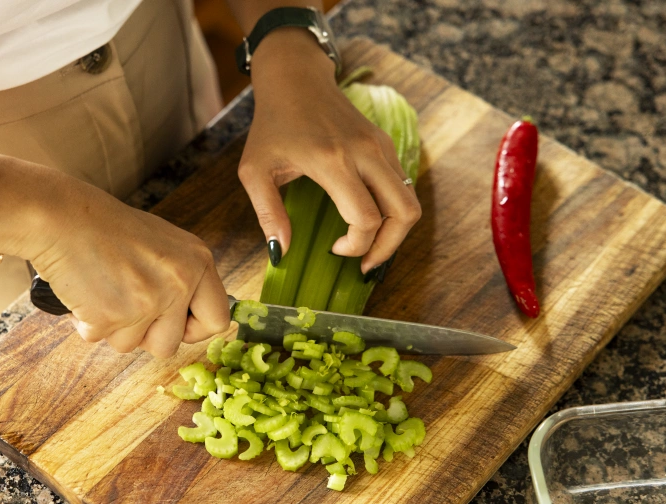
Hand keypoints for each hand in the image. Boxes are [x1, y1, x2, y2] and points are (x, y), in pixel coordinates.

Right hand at [12, 167, 229, 356]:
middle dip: (146, 335)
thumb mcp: (164, 245)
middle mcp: (179, 283)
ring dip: (114, 329)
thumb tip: (196, 316)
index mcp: (199, 262)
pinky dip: (88, 323)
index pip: (218, 320)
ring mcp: (147, 301)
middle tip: (127, 305)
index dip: (193, 328)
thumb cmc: (108, 228)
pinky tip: (85, 291)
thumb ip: (184, 278)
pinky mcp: (112, 316)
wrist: (62, 216)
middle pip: (171, 344)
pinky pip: (101, 339)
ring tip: (104, 290)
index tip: (172, 322)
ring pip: (132, 346)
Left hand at [238, 29, 420, 271]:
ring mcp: (381, 146)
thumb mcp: (255, 170)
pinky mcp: (386, 143)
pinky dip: (394, 210)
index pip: (366, 218)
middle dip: (387, 248)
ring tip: (370, 247)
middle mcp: (365, 153)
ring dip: (395, 231)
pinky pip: (404, 186)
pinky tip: (371, 220)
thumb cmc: (271, 125)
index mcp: (332, 161)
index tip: (334, 250)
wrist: (295, 78)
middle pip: (403, 213)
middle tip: (365, 264)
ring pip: (410, 201)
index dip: (356, 246)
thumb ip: (268, 214)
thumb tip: (281, 254)